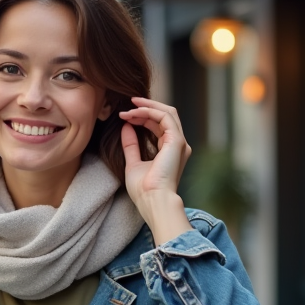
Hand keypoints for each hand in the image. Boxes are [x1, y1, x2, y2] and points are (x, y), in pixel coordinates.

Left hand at [118, 98, 192, 243]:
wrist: (152, 200)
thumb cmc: (143, 190)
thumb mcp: (133, 163)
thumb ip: (131, 145)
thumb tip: (126, 126)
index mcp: (170, 150)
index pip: (159, 125)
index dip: (143, 116)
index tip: (125, 115)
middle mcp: (178, 145)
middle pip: (165, 115)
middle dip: (146, 107)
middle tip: (128, 103)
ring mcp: (179, 142)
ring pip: (167, 112)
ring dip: (147, 107)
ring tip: (129, 107)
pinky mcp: (176, 141)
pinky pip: (164, 117)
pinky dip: (149, 111)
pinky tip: (134, 113)